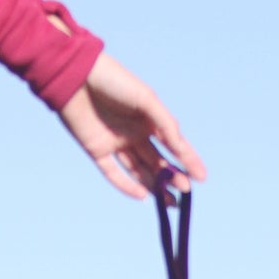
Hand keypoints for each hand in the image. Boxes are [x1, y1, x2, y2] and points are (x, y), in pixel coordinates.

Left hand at [58, 52, 206, 200]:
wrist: (76, 75)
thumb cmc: (114, 80)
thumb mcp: (146, 99)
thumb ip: (165, 123)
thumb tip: (180, 148)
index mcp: (149, 118)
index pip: (173, 144)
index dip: (188, 160)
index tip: (201, 177)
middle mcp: (134, 133)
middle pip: (157, 161)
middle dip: (173, 177)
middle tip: (185, 191)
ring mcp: (116, 143)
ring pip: (139, 171)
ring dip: (155, 186)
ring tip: (171, 203)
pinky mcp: (97, 150)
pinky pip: (114, 173)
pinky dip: (127, 186)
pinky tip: (142, 196)